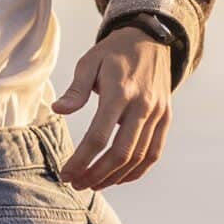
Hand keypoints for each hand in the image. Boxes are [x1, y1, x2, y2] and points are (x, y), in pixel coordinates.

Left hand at [52, 26, 171, 190]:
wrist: (151, 39)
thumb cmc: (113, 53)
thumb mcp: (89, 62)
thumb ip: (76, 89)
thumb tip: (58, 110)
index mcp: (120, 92)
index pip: (99, 136)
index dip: (81, 160)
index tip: (66, 173)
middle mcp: (143, 106)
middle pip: (121, 153)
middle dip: (96, 174)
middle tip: (77, 184)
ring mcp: (158, 113)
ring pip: (138, 157)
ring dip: (115, 176)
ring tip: (93, 184)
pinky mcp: (166, 118)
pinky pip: (154, 152)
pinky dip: (137, 170)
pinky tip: (119, 178)